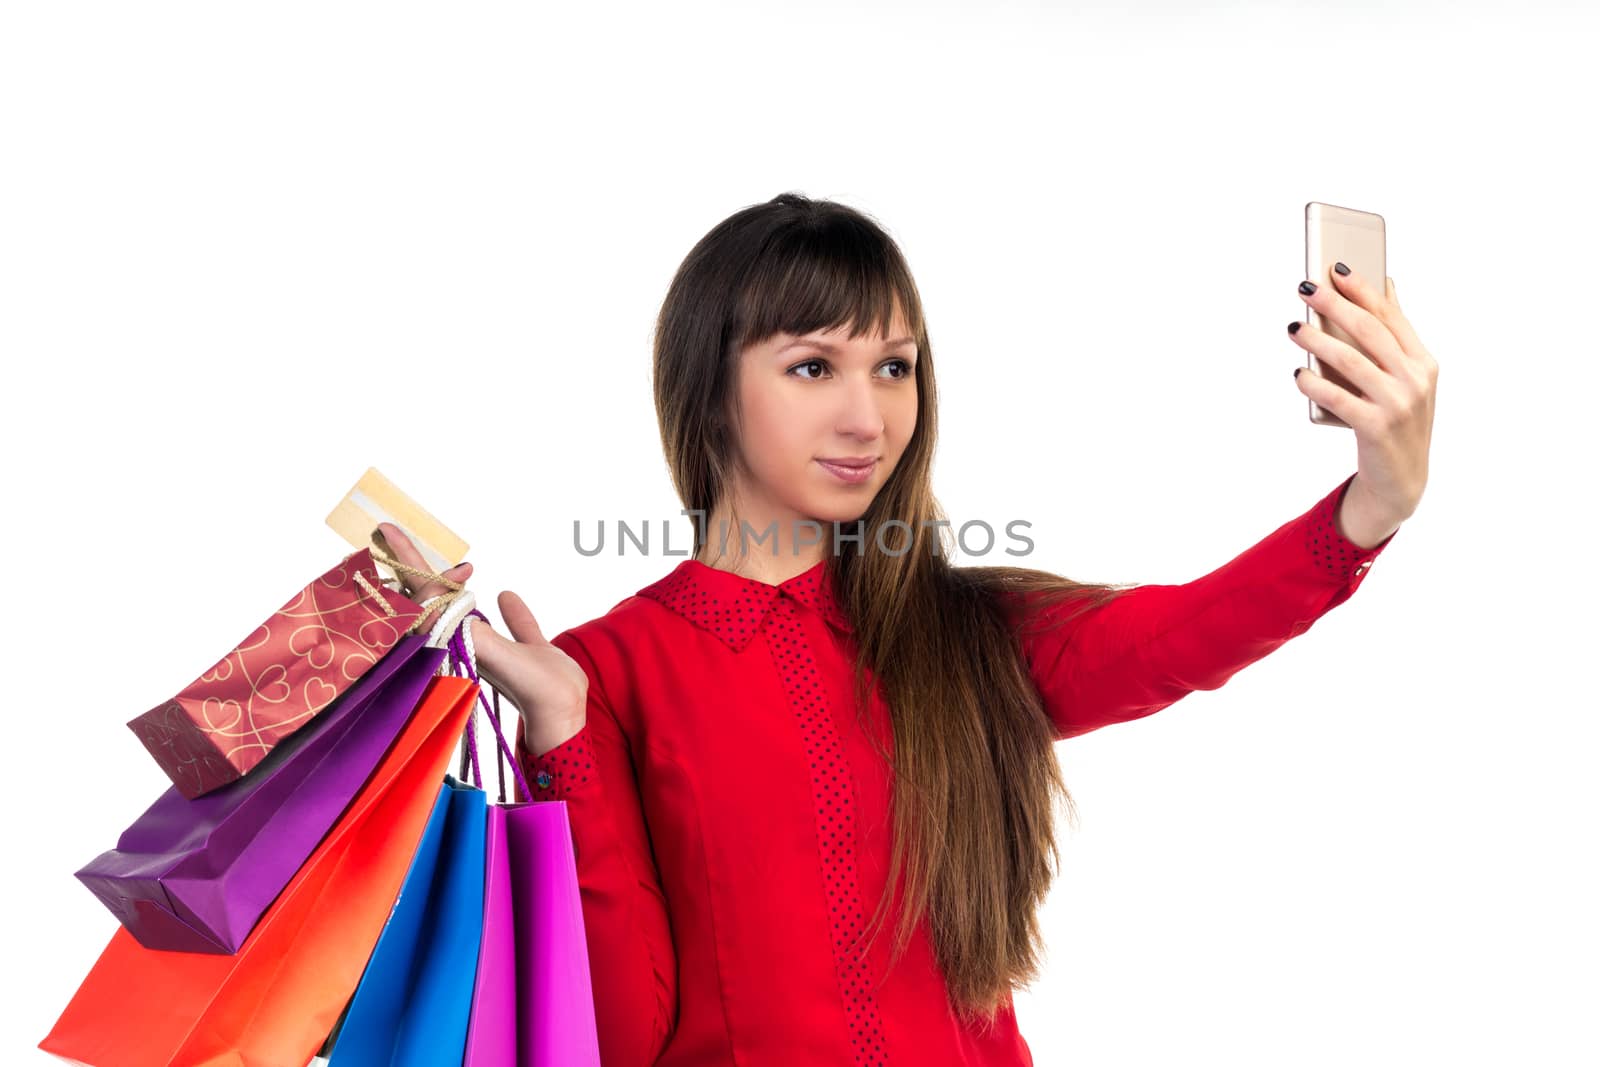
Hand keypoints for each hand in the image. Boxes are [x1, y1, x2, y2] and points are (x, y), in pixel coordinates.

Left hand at [375, 523, 588, 749]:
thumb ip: (473, 633)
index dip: (416, 570)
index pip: (424, 599)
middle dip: (410, 565)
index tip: (406, 543)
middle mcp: (468, 640)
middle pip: (432, 595)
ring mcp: (494, 646)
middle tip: (385, 529)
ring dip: (445, 582)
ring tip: (433, 559)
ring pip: (462, 606)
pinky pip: (509, 622)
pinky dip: (506, 607)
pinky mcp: (523, 650)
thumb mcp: (500, 657)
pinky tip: (503, 595)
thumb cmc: (532, 689)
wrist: (565, 713)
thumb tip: (440, 612)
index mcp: (458, 640)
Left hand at [1290, 265, 1436, 530]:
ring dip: (1317, 340)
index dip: (1362, 289)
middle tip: (1305, 289)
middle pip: (1369, 331)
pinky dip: (1314, 383)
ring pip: (1350, 361)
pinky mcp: (1375, 428)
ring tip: (1293, 327)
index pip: (1390, 316)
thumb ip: (1395, 337)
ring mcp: (1397, 404)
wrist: (1402, 479)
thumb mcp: (1406, 379)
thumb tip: (1386, 285)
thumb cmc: (1396, 420)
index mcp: (1423, 361)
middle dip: (1335, 305)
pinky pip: (1338, 398)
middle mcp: (1415, 379)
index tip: (1335, 268)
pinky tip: (1297, 373)